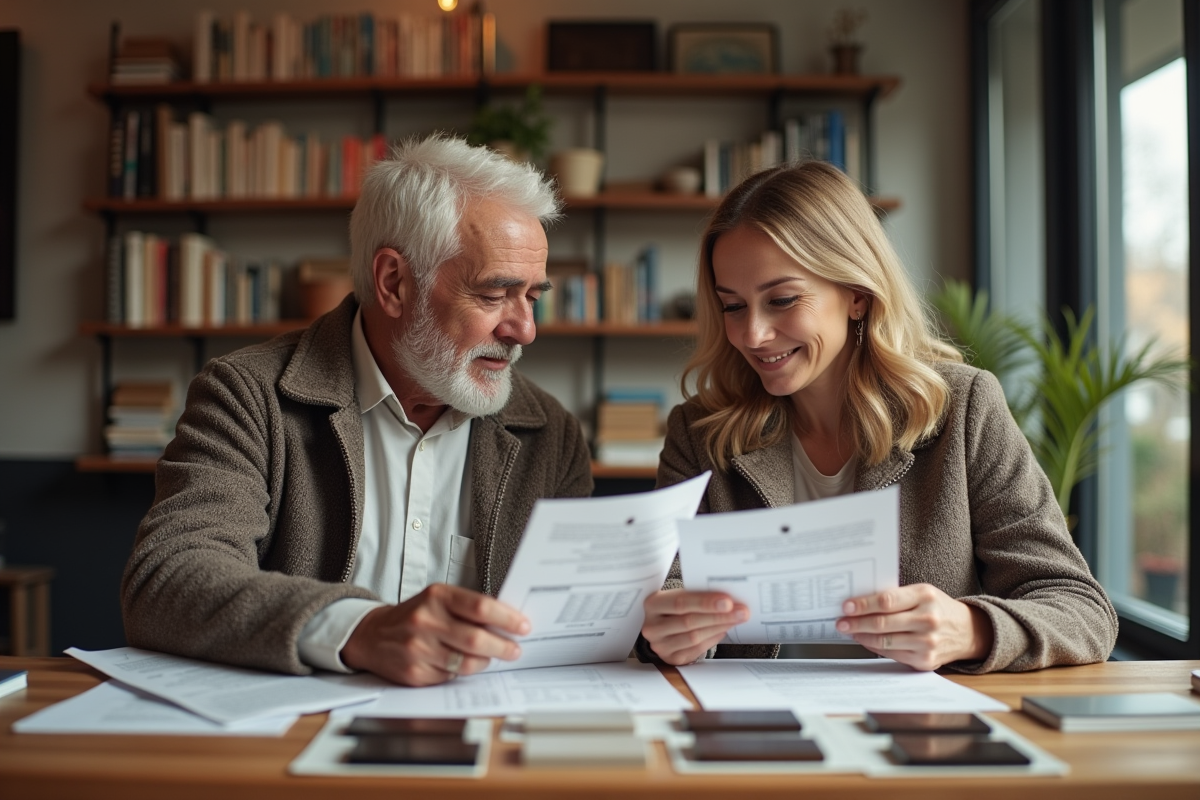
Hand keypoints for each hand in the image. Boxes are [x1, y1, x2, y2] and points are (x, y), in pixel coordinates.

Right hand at [340, 583, 529, 685]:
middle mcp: (426, 620)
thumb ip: (468, 607)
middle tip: (515, 649)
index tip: (524, 626)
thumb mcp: (438, 599)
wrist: (373, 635)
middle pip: (476, 639)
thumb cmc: (415, 615)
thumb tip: (508, 620)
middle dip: (503, 646)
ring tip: (492, 657)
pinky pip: (451, 677)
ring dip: (486, 661)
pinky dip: (463, 672)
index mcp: (437, 596)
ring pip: (467, 662)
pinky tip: (465, 665)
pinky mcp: (414, 672)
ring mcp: (418, 648)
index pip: (480, 607)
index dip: (507, 618)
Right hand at [641, 589, 748, 665]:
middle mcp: (652, 627)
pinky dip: (713, 638)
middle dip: (719, 616)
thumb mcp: (678, 596)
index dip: (705, 603)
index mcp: (652, 604)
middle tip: (741, 612)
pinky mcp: (671, 658)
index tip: (728, 601)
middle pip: (690, 622)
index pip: (681, 603)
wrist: (661, 626)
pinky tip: (724, 629)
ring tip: (736, 619)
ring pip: (695, 637)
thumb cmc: (674, 607)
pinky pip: (697, 649)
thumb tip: (728, 599)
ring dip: (719, 627)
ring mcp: (660, 645)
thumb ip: (697, 596)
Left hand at [836, 584, 993, 670]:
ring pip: (885, 641)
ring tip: (849, 631)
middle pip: (883, 623)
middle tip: (841, 622)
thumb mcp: (922, 593)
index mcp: (925, 596)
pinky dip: (875, 647)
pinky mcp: (925, 660)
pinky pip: (892, 654)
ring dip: (862, 637)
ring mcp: (928, 642)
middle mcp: (928, 619)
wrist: (967, 631)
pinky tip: (865, 640)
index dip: (863, 604)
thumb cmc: (937, 608)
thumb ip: (895, 596)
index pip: (887, 601)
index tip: (847, 606)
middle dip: (856, 623)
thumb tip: (860, 603)